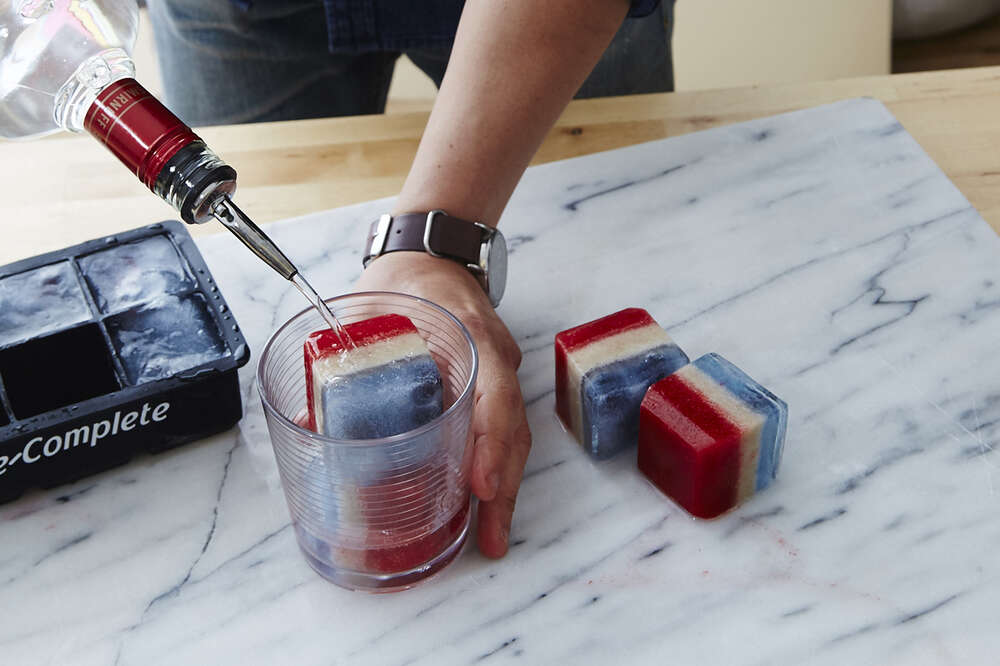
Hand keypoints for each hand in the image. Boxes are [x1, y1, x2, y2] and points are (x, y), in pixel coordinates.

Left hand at [355, 252, 530, 557]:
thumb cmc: (402, 280)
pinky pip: (499, 432)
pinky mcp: (488, 387)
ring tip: (489, 537)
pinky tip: (478, 504)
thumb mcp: (369, 307)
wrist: (430, 256)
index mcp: (469, 333)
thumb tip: (303, 418)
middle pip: (511, 429)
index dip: (491, 443)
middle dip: (503, 488)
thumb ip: (342, 354)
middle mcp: (493, 358)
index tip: (482, 486)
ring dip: (503, 488)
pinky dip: (493, 470)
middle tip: (490, 539)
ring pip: (511, 436)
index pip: (494, 393)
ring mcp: (497, 373)